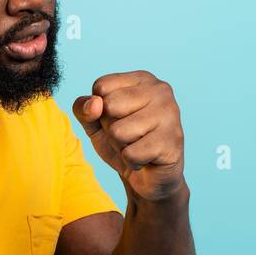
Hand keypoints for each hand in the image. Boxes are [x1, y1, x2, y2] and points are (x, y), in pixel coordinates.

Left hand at [72, 71, 184, 202]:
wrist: (148, 176)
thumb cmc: (122, 142)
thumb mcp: (94, 123)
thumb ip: (83, 108)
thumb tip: (94, 104)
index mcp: (142, 79)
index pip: (101, 86)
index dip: (99, 109)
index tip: (118, 118)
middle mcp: (160, 90)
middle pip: (109, 106)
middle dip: (111, 128)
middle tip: (128, 135)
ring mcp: (170, 114)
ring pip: (118, 132)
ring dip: (121, 146)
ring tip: (137, 146)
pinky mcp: (172, 141)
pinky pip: (131, 154)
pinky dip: (132, 162)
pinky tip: (146, 158)